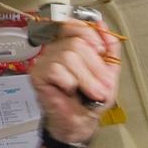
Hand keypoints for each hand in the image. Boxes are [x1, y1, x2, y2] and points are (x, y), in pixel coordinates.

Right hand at [30, 22, 121, 144]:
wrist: (81, 123)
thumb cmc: (91, 99)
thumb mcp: (110, 70)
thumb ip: (110, 46)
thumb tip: (102, 25)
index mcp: (71, 44)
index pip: (74, 25)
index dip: (89, 34)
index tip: (101, 51)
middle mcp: (56, 49)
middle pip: (76, 43)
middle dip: (94, 67)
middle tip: (101, 85)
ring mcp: (45, 61)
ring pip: (68, 56)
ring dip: (85, 78)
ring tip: (91, 92)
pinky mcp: (37, 75)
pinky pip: (56, 69)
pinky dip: (69, 82)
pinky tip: (70, 90)